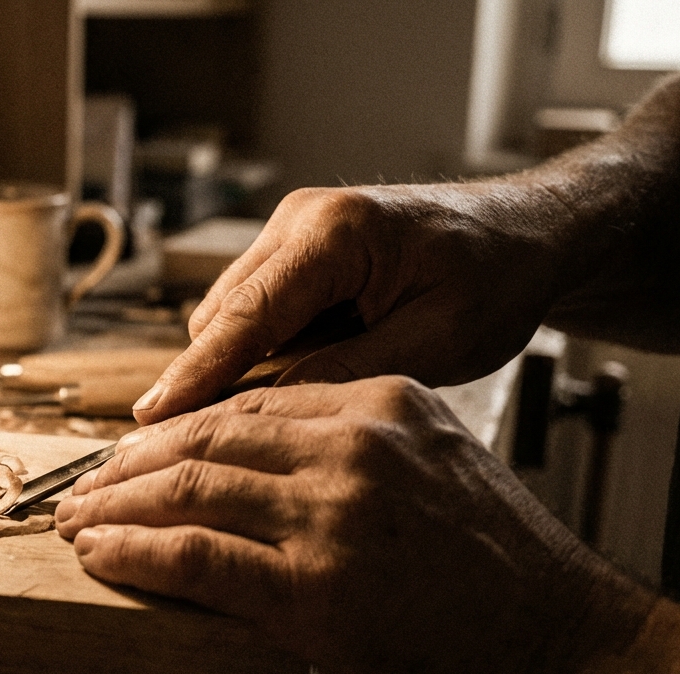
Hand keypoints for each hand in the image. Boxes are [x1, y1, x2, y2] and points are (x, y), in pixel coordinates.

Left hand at [58, 377, 658, 673]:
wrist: (568, 651)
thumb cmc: (508, 573)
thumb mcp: (437, 470)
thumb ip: (354, 451)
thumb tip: (260, 467)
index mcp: (384, 404)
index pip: (249, 402)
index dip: (177, 426)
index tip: (135, 449)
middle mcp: (354, 446)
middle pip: (207, 435)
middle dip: (130, 462)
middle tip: (86, 483)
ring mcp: (332, 515)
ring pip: (189, 486)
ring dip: (115, 504)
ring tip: (77, 519)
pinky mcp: (315, 589)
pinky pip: (196, 556)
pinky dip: (135, 552)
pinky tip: (102, 553)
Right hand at [134, 182, 573, 423]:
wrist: (527, 234)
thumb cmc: (498, 278)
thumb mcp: (438, 339)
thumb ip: (351, 372)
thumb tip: (269, 410)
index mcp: (336, 232)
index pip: (245, 313)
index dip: (196, 372)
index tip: (151, 418)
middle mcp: (300, 220)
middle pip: (221, 314)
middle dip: (206, 378)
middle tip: (189, 448)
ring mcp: (293, 232)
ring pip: (231, 316)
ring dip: (239, 368)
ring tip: (262, 425)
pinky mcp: (296, 253)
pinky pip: (256, 312)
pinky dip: (262, 353)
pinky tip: (291, 389)